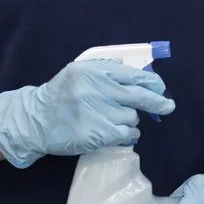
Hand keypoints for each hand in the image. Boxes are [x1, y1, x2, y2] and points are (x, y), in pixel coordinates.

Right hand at [0, 59, 175, 167]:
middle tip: (168, 106)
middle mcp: (96, 90)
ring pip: (132, 116)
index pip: (133, 75)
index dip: (152, 83)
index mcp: (95, 71)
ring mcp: (96, 113)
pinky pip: (126, 134)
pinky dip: (128, 134)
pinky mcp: (95, 134)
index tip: (160, 88)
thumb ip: (107, 69)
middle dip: (158, 101)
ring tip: (116, 119)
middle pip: (139, 96)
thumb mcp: (80, 72)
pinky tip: (121, 133)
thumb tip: (139, 72)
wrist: (35, 120)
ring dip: (130, 119)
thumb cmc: (62, 94)